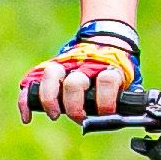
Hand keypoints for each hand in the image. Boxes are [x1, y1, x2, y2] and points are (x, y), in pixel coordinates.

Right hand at [19, 21, 138, 123]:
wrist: (106, 42)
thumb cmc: (115, 68)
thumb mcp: (127, 79)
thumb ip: (127, 95)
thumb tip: (133, 114)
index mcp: (106, 68)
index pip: (106, 80)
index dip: (106, 99)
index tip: (106, 112)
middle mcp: (83, 65)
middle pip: (75, 83)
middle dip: (75, 105)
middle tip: (78, 117)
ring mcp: (65, 65)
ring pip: (51, 75)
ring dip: (50, 98)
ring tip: (54, 114)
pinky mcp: (51, 69)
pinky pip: (33, 82)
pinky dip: (27, 100)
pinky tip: (28, 116)